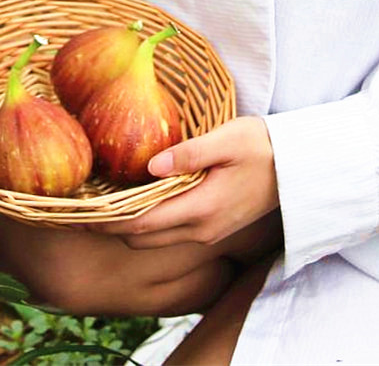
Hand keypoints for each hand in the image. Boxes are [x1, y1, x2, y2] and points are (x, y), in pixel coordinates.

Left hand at [88, 116, 279, 251]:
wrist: (300, 169)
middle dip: (110, 224)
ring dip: (129, 223)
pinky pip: (170, 232)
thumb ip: (188, 154)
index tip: (78, 209)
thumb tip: (149, 165)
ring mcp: (208, 233)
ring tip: (105, 196)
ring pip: (154, 238)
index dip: (105, 220)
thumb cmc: (263, 147)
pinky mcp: (213, 228)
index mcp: (201, 209)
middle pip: (141, 237)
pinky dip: (148, 221)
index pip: (140, 225)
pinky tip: (139, 197)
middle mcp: (201, 230)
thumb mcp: (227, 140)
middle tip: (84, 199)